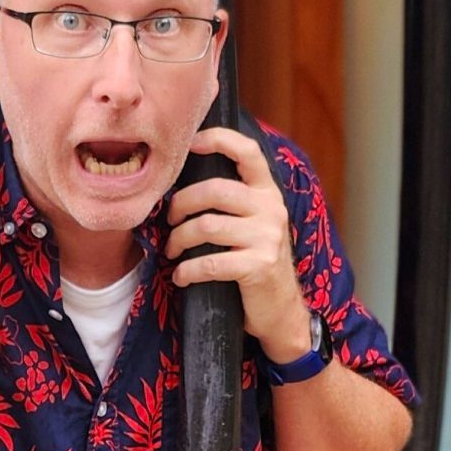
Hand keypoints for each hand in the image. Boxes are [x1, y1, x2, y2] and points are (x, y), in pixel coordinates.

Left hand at [166, 127, 310, 361]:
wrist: (280, 310)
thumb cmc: (254, 262)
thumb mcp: (252, 224)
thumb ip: (231, 201)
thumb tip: (181, 182)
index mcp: (268, 192)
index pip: (247, 152)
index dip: (218, 140)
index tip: (190, 144)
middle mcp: (271, 209)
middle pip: (214, 190)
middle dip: (180, 204)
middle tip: (169, 220)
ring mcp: (267, 237)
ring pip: (206, 226)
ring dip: (178, 240)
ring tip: (172, 250)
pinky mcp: (259, 266)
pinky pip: (209, 262)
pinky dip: (186, 271)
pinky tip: (180, 277)